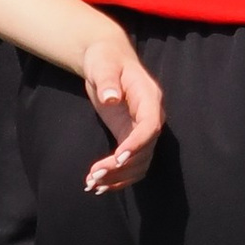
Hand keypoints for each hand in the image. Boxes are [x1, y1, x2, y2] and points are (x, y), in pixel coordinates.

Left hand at [79, 32, 163, 191]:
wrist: (106, 58)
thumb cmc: (105, 58)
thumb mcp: (103, 65)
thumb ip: (107, 80)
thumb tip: (111, 98)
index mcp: (149, 97)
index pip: (150, 125)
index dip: (138, 144)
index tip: (118, 158)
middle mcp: (151, 117)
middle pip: (146, 150)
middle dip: (122, 167)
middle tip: (94, 176)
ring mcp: (142, 129)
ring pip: (140, 162)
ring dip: (119, 177)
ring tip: (92, 184)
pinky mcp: (131, 137)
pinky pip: (132, 163)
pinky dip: (118, 177)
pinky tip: (100, 185)